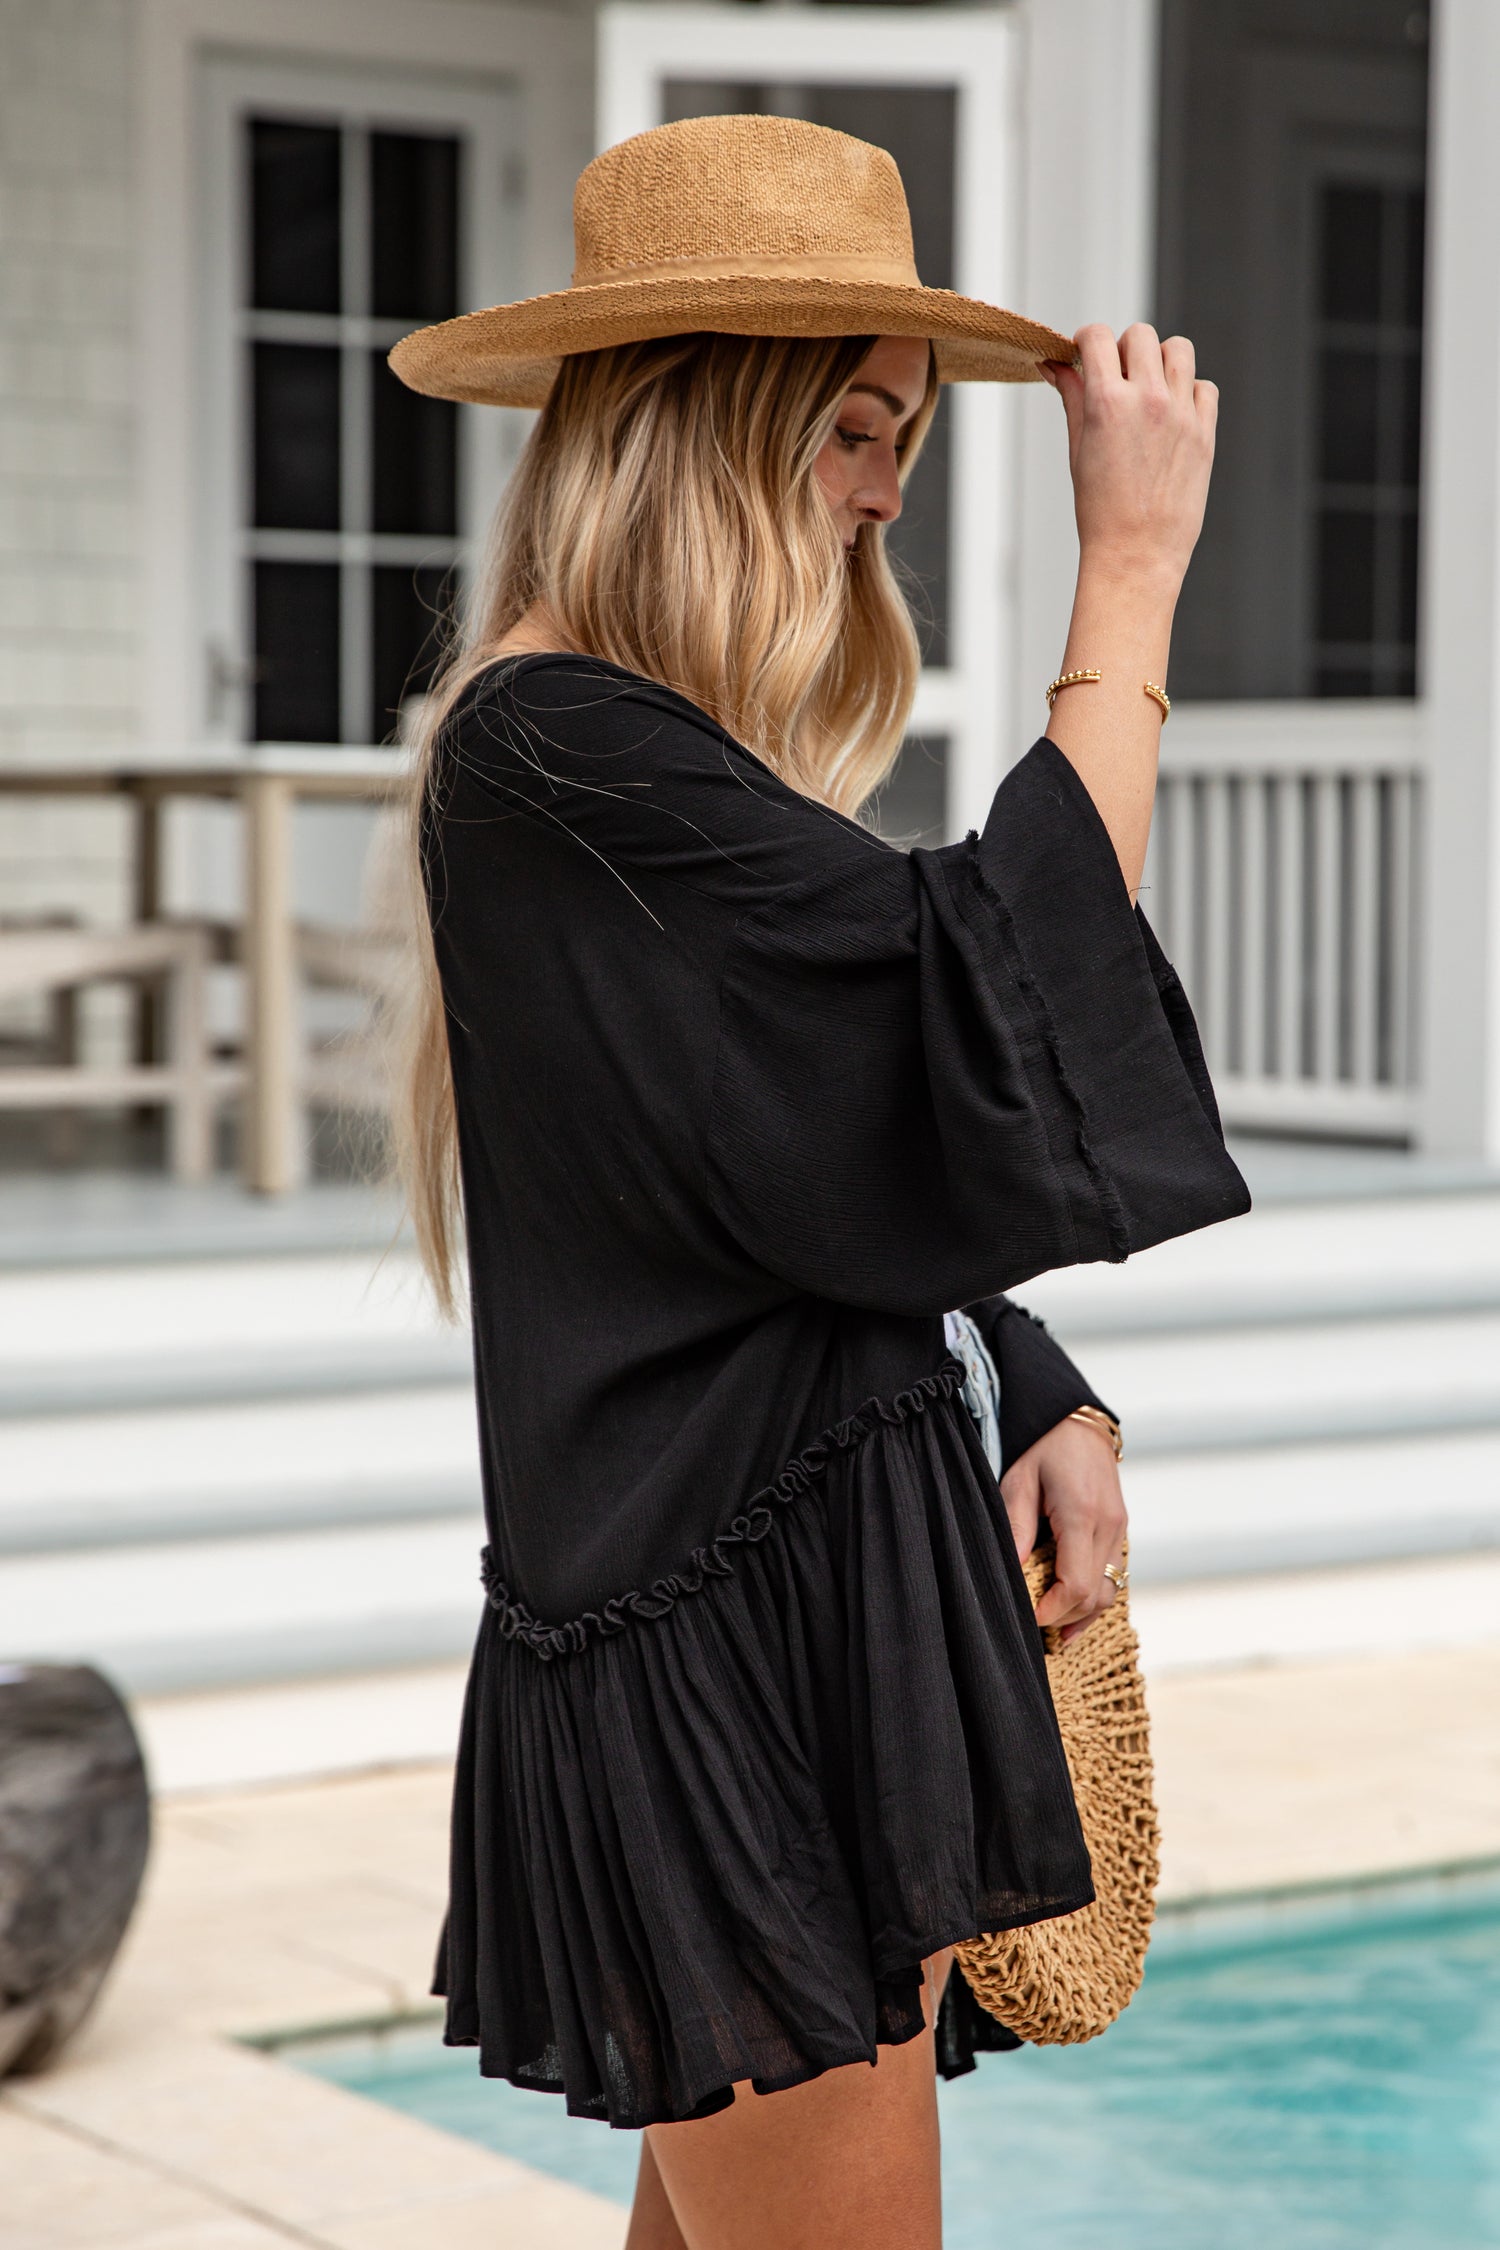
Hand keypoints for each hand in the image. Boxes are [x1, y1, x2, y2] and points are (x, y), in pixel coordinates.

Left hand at [999, 1413, 1126, 1644]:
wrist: (1077, 1420)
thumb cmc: (1043, 1446)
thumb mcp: (1019, 1481)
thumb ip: (1016, 1527)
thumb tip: (1010, 1573)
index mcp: (1082, 1514)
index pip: (1076, 1583)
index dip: (1053, 1610)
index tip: (1029, 1617)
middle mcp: (1109, 1526)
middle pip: (1096, 1594)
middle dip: (1066, 1618)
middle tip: (1035, 1628)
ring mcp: (1120, 1528)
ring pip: (1112, 1590)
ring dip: (1084, 1613)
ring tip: (1057, 1634)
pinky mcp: (1121, 1529)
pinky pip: (1114, 1575)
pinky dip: (1097, 1597)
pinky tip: (1077, 1615)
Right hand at [1041, 323, 1216, 595]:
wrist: (1136, 555)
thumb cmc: (1099, 510)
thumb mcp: (1078, 450)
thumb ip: (1072, 398)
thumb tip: (1055, 366)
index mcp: (1107, 403)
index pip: (1098, 337)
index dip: (1086, 340)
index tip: (1085, 354)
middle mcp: (1148, 399)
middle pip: (1141, 335)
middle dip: (1124, 349)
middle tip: (1117, 377)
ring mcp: (1181, 414)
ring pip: (1179, 349)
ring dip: (1160, 360)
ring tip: (1149, 389)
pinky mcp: (1205, 432)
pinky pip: (1204, 386)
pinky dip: (1189, 391)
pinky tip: (1173, 416)